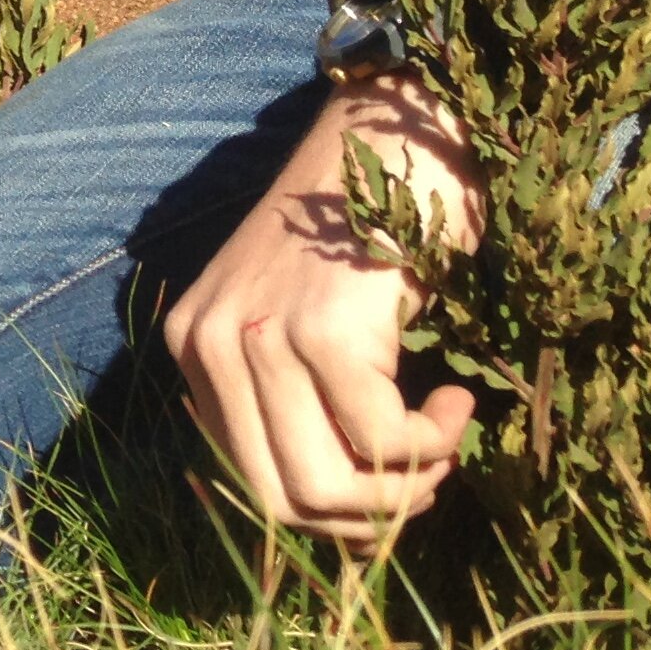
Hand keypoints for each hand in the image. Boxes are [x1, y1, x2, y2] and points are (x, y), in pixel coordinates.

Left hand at [163, 76, 485, 554]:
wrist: (396, 131)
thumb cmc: (364, 230)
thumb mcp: (297, 318)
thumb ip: (287, 399)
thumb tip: (324, 516)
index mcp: (193, 344)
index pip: (243, 484)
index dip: (328, 514)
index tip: (389, 486)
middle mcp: (208, 342)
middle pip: (277, 503)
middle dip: (365, 518)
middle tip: (427, 477)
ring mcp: (258, 337)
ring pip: (327, 490)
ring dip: (406, 489)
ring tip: (445, 439)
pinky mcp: (322, 332)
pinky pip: (384, 443)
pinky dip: (436, 442)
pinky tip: (457, 399)